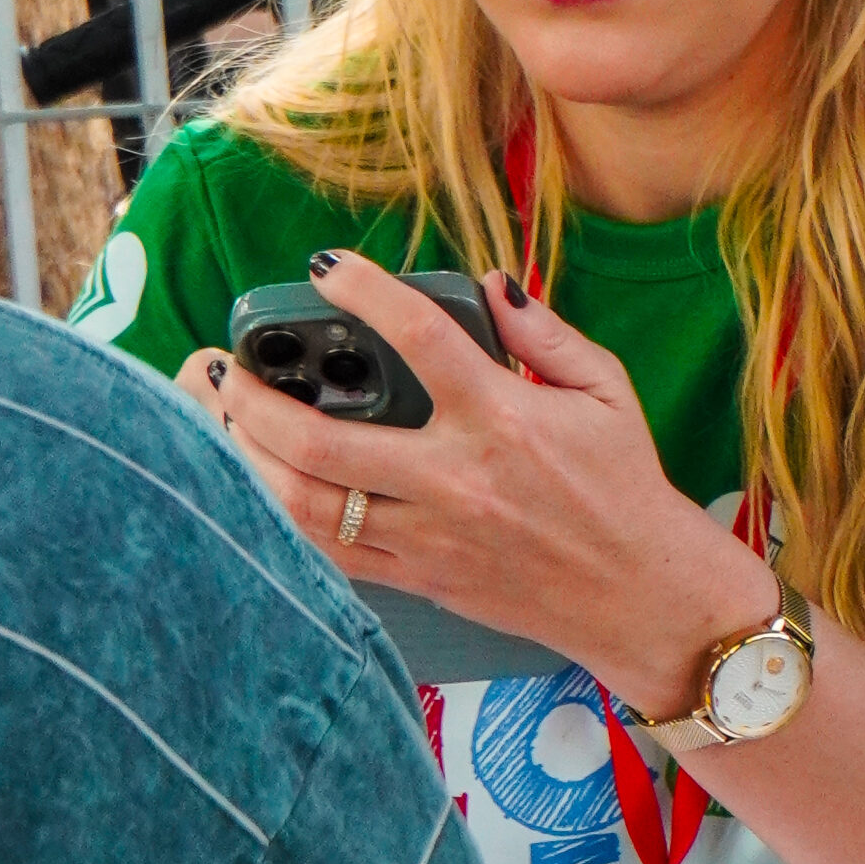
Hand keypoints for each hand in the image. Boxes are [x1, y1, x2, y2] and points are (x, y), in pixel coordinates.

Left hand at [179, 257, 772, 718]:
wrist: (645, 598)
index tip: (325, 266)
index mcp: (502, 418)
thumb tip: (490, 284)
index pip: (418, 338)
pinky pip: (330, 555)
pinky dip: (280, 520)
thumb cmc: (629, 490)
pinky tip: (255, 488)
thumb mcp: (607, 390)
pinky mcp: (422, 580)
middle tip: (221, 366)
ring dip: (248, 462)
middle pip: (322, 441)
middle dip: (253, 400)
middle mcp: (455, 479)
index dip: (363, 292)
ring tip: (219, 425)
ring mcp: (430, 537)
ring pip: (308, 506)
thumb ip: (544, 332)